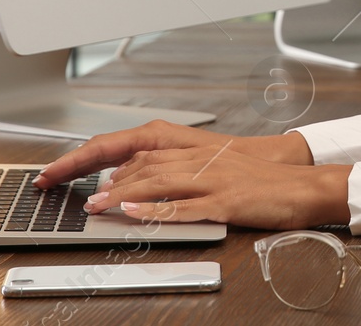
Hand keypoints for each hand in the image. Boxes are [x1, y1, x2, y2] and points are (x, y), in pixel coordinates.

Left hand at [34, 120, 314, 189]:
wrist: (298, 183)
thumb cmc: (257, 176)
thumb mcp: (212, 164)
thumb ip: (173, 168)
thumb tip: (132, 179)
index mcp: (192, 147)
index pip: (133, 147)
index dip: (94, 158)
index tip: (62, 171)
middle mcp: (199, 158)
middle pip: (140, 163)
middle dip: (102, 178)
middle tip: (74, 193)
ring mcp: (212, 178)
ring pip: (157, 181)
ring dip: (122, 193)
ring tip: (96, 204)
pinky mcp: (225, 201)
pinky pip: (185, 204)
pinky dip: (157, 209)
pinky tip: (136, 213)